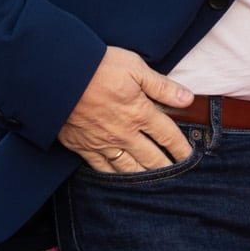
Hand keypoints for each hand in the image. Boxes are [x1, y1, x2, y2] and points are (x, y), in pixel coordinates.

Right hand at [60, 46, 193, 173]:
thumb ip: (162, 86)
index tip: (191, 156)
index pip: (169, 136)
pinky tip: (122, 180)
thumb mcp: (135, 67)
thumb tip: (187, 98)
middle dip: (167, 168)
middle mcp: (125, 133)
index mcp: (140, 112)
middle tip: (178, 177)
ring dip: (145, 178)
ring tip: (156, 184)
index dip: (182, 148)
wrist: (58, 76)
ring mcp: (104, 143)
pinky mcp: (83, 147)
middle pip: (152, 158)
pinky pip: (103, 169)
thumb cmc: (97, 66)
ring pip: (130, 169)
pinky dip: (115, 176)